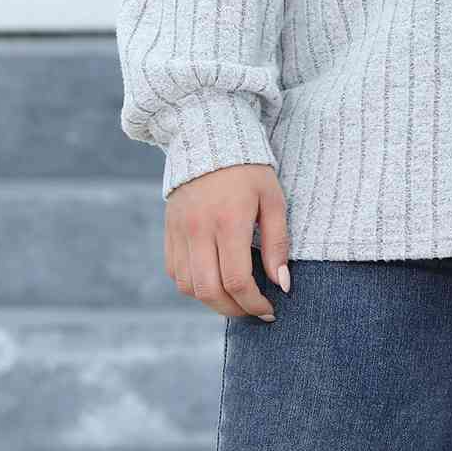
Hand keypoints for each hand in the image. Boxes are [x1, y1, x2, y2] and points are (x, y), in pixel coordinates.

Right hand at [164, 163, 291, 319]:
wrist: (209, 140)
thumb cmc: (249, 171)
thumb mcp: (272, 200)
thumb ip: (277, 242)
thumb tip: (282, 283)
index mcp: (229, 220)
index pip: (237, 280)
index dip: (254, 303)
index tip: (270, 310)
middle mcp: (199, 229)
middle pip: (209, 291)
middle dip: (234, 310)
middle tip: (253, 310)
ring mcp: (179, 231)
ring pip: (188, 287)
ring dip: (212, 301)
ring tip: (235, 298)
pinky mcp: (169, 231)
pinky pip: (175, 272)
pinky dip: (193, 286)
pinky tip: (214, 281)